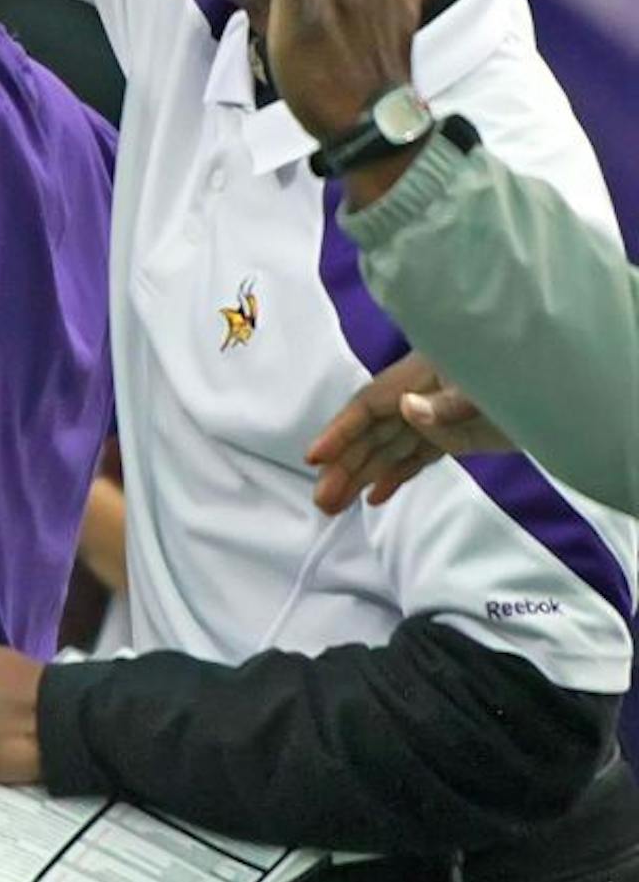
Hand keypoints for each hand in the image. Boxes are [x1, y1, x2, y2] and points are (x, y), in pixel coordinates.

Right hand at [306, 350, 513, 513]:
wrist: (566, 387)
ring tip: (333, 506)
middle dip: (345, 466)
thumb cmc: (523, 375)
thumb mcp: (487, 389)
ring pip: (389, 449)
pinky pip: (415, 457)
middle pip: (373, 433)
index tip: (315, 457)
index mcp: (421, 376)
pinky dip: (394, 476)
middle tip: (322, 501)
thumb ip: (449, 403)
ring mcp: (437, 417)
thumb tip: (406, 410)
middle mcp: (420, 396)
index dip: (340, 431)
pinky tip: (373, 498)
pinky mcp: (455, 437)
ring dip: (361, 476)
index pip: (370, 405)